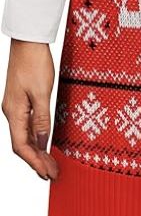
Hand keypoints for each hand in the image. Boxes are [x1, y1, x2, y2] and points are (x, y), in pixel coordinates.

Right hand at [2, 39, 58, 180]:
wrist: (29, 41)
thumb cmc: (34, 62)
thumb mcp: (42, 92)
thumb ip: (42, 119)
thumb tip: (41, 143)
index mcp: (13, 112)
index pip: (21, 146)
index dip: (34, 163)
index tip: (47, 174)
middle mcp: (12, 112)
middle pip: (22, 145)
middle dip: (36, 161)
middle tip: (52, 174)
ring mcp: (16, 106)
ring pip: (24, 136)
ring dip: (37, 151)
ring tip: (50, 164)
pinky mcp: (22, 100)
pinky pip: (28, 125)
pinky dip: (37, 137)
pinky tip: (45, 142)